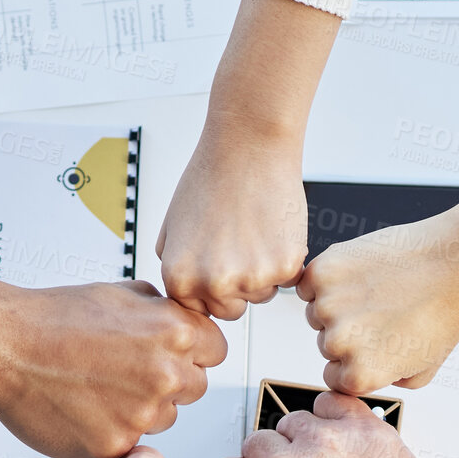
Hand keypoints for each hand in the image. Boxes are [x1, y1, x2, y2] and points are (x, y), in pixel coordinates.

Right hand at [0, 268, 226, 457]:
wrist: (3, 346)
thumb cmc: (54, 317)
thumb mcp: (121, 293)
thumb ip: (164, 311)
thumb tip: (188, 324)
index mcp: (174, 333)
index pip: (216, 351)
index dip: (193, 349)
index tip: (172, 351)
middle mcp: (164, 376)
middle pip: (194, 388)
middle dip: (170, 380)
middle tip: (127, 369)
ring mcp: (140, 416)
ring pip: (164, 419)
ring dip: (141, 408)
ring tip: (98, 386)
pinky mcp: (112, 446)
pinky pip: (128, 443)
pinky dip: (109, 430)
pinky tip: (83, 407)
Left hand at [156, 124, 307, 319]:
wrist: (249, 148)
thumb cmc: (211, 178)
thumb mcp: (171, 228)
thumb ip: (176, 268)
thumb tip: (188, 295)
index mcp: (181, 278)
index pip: (198, 310)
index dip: (210, 287)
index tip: (217, 264)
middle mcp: (214, 284)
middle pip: (231, 309)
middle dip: (236, 285)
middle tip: (239, 245)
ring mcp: (251, 278)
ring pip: (261, 295)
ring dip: (262, 272)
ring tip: (254, 231)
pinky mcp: (284, 267)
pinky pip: (287, 279)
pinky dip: (284, 259)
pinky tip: (272, 229)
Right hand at [297, 208, 458, 393]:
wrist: (454, 262)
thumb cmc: (445, 310)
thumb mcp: (425, 368)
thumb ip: (390, 381)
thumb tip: (369, 374)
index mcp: (360, 374)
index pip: (334, 377)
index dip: (354, 359)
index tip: (371, 342)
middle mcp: (339, 343)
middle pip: (325, 344)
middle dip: (347, 331)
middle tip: (381, 312)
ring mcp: (328, 305)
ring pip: (316, 312)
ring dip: (336, 304)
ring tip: (376, 290)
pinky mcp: (324, 271)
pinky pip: (308, 284)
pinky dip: (325, 280)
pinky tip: (359, 275)